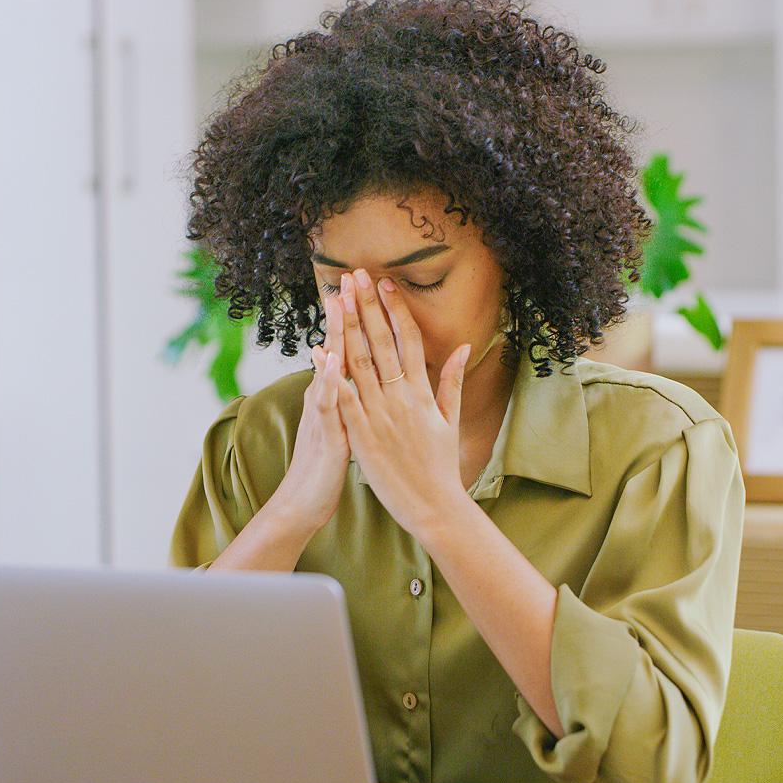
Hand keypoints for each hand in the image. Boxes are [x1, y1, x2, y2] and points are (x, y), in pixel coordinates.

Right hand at [266, 290, 351, 532]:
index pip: (346, 347)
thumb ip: (341, 392)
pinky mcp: (323, 434)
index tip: (363, 284)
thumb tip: (340, 363)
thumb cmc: (325, 463)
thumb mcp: (337, 422)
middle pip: (337, 347)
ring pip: (329, 369)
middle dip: (345, 312)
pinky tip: (330, 359)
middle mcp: (326, 397)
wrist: (304, 501)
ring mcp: (323, 413)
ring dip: (335, 335)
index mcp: (335, 393)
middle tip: (349, 276)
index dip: (355, 316)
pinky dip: (328, 381)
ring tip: (339, 305)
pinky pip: (325, 404)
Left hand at [334, 269, 471, 537]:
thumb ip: (451, 382)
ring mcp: (380, 415)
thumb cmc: (442, 467)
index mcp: (422, 392)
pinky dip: (332, 374)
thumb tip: (461, 348)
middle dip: (368, 307)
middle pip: (381, 343)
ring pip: (360, 363)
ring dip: (348, 328)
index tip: (385, 285)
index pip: (408, 341)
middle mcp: (401, 398)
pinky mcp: (362, 435)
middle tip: (357, 276)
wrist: (434, 507)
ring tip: (338, 299)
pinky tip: (321, 351)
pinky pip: (345, 399)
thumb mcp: (451, 420)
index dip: (395, 310)